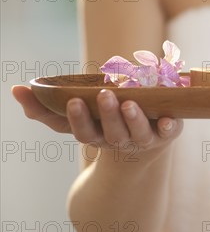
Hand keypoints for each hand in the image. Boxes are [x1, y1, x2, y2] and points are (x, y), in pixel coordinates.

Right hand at [12, 86, 182, 159]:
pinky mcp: (167, 132)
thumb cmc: (105, 121)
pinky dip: (169, 127)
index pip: (84, 131)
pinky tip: (168, 120)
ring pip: (139, 133)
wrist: (146, 143)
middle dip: (108, 114)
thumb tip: (17, 89)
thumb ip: (47, 106)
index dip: (78, 118)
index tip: (74, 101)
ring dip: (134, 119)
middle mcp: (120, 140)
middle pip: (112, 133)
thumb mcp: (80, 114)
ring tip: (129, 103)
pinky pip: (169, 132)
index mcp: (97, 135)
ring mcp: (144, 138)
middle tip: (105, 94)